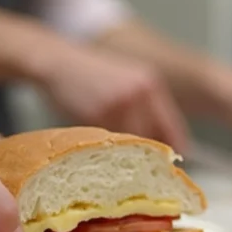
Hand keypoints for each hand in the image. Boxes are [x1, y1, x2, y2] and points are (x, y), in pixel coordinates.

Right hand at [35, 45, 190, 152]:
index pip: (173, 129)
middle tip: (139, 170)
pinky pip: (107, 142)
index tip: (168, 166)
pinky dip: (103, 148)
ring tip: (111, 154)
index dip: (172, 151)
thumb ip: (146, 107)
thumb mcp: (128, 82)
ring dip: (122, 155)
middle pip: (152, 141)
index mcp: (151, 86)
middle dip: (145, 158)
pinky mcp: (97, 114)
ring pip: (129, 145)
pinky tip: (93, 142)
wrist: (59, 62)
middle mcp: (140, 94)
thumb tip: (160, 143)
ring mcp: (119, 104)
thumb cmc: (93, 76)